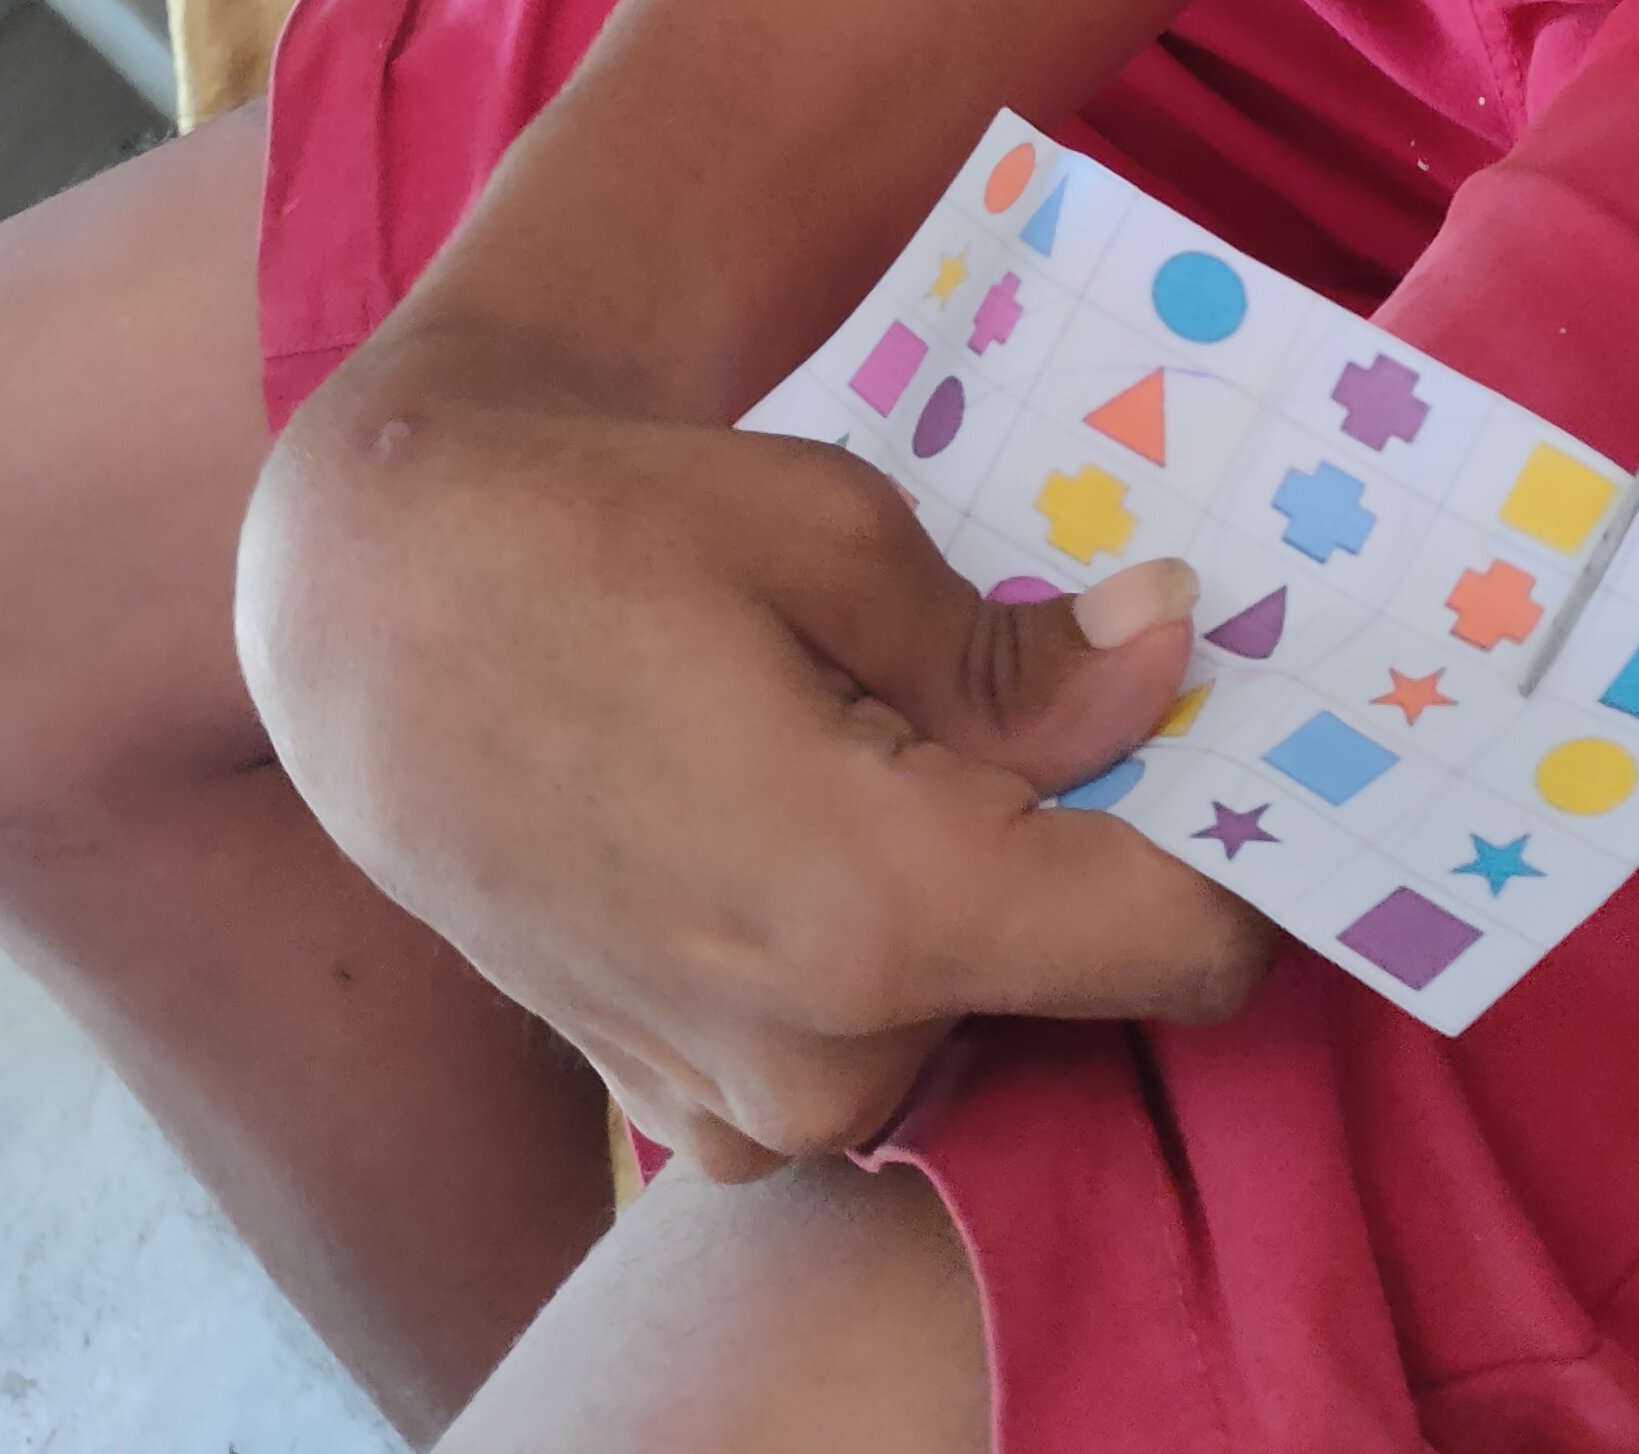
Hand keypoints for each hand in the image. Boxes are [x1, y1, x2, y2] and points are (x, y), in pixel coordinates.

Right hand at [236, 356, 1267, 1175]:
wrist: (373, 606)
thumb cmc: (604, 533)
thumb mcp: (837, 535)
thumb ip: (1018, 651)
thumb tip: (1174, 656)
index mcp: (880, 909)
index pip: (1178, 945)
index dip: (1247, 843)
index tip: (1265, 740)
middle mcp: (818, 1054)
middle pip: (1072, 976)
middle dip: (1099, 843)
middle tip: (1077, 689)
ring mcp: (736, 1105)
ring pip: (964, 1010)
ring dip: (981, 890)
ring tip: (909, 724)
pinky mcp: (676, 1107)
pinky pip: (852, 1040)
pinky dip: (877, 939)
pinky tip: (819, 795)